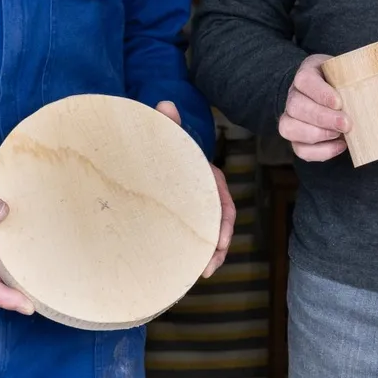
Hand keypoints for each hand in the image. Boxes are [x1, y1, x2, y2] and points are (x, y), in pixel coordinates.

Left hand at [154, 101, 236, 278]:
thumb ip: (168, 124)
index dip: (224, 224)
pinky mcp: (181, 217)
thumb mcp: (168, 136)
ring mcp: (193, 208)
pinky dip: (192, 252)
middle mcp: (204, 196)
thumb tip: (165, 104)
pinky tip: (184, 268)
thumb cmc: (164, 146)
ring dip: (207, 254)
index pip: (222, 202)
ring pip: (206, 234)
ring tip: (200, 274)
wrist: (153, 152)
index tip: (220, 241)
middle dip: (218, 247)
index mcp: (207, 179)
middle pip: (218, 224)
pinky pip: (191, 236)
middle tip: (210, 267)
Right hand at [279, 53, 377, 161]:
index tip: (339, 101)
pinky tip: (339, 147)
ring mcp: (291, 115)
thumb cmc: (345, 81)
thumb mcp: (360, 72)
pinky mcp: (296, 135)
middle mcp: (294, 93)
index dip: (319, 92)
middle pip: (296, 106)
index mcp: (309, 72)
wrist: (326, 91)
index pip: (304, 79)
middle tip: (347, 124)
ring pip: (289, 127)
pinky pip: (298, 148)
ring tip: (342, 137)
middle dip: (321, 118)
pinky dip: (318, 152)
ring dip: (316, 135)